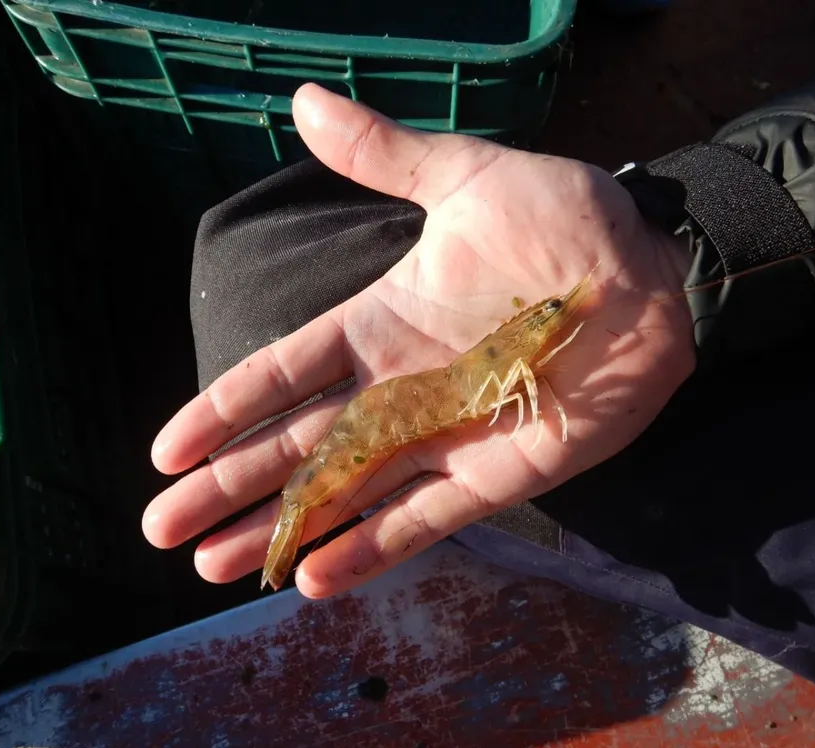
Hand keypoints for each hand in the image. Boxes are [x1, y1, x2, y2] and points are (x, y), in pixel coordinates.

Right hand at [141, 83, 696, 597]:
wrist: (655, 274)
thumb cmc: (566, 224)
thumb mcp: (466, 179)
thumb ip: (385, 158)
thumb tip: (303, 100)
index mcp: (379, 323)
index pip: (281, 374)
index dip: (222, 410)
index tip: (165, 450)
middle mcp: (397, 389)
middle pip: (293, 447)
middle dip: (226, 486)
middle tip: (158, 529)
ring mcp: (441, 436)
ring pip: (342, 493)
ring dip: (278, 529)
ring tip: (211, 566)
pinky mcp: (493, 475)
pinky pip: (422, 521)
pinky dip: (369, 550)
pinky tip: (312, 580)